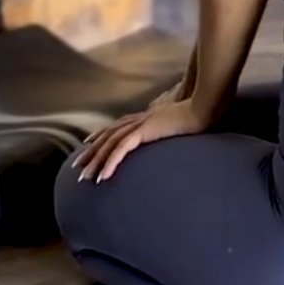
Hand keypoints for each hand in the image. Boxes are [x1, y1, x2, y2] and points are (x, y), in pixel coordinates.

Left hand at [72, 92, 213, 183]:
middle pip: (108, 135)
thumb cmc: (199, 113)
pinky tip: (103, 175)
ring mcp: (141, 123)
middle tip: (77, 167)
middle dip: (91, 152)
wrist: (206, 106)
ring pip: (110, 143)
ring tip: (86, 178)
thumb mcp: (181, 121)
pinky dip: (111, 161)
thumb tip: (170, 128)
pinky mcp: (146, 129)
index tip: (88, 144)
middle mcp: (140, 118)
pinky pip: (122, 148)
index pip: (117, 126)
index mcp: (146, 117)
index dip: (101, 135)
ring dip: (96, 161)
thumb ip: (170, 125)